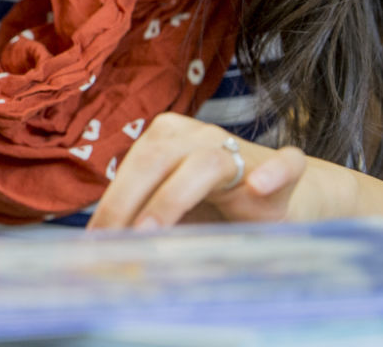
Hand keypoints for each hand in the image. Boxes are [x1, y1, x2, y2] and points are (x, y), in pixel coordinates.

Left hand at [88, 112, 314, 229]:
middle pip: (156, 159)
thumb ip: (145, 220)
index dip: (113, 202)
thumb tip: (105, 248)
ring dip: (175, 196)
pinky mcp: (286, 168)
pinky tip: (258, 187)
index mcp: (166, 138)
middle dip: (130, 201)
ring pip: (205, 163)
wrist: (285, 197)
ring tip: (152, 229)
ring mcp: (243, 148)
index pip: (133, 166)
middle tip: (116, 240)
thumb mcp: (176, 212)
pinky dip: (273, 173)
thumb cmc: (218, 206)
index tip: (96, 239)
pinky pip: (284, 164)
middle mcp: (199, 134)